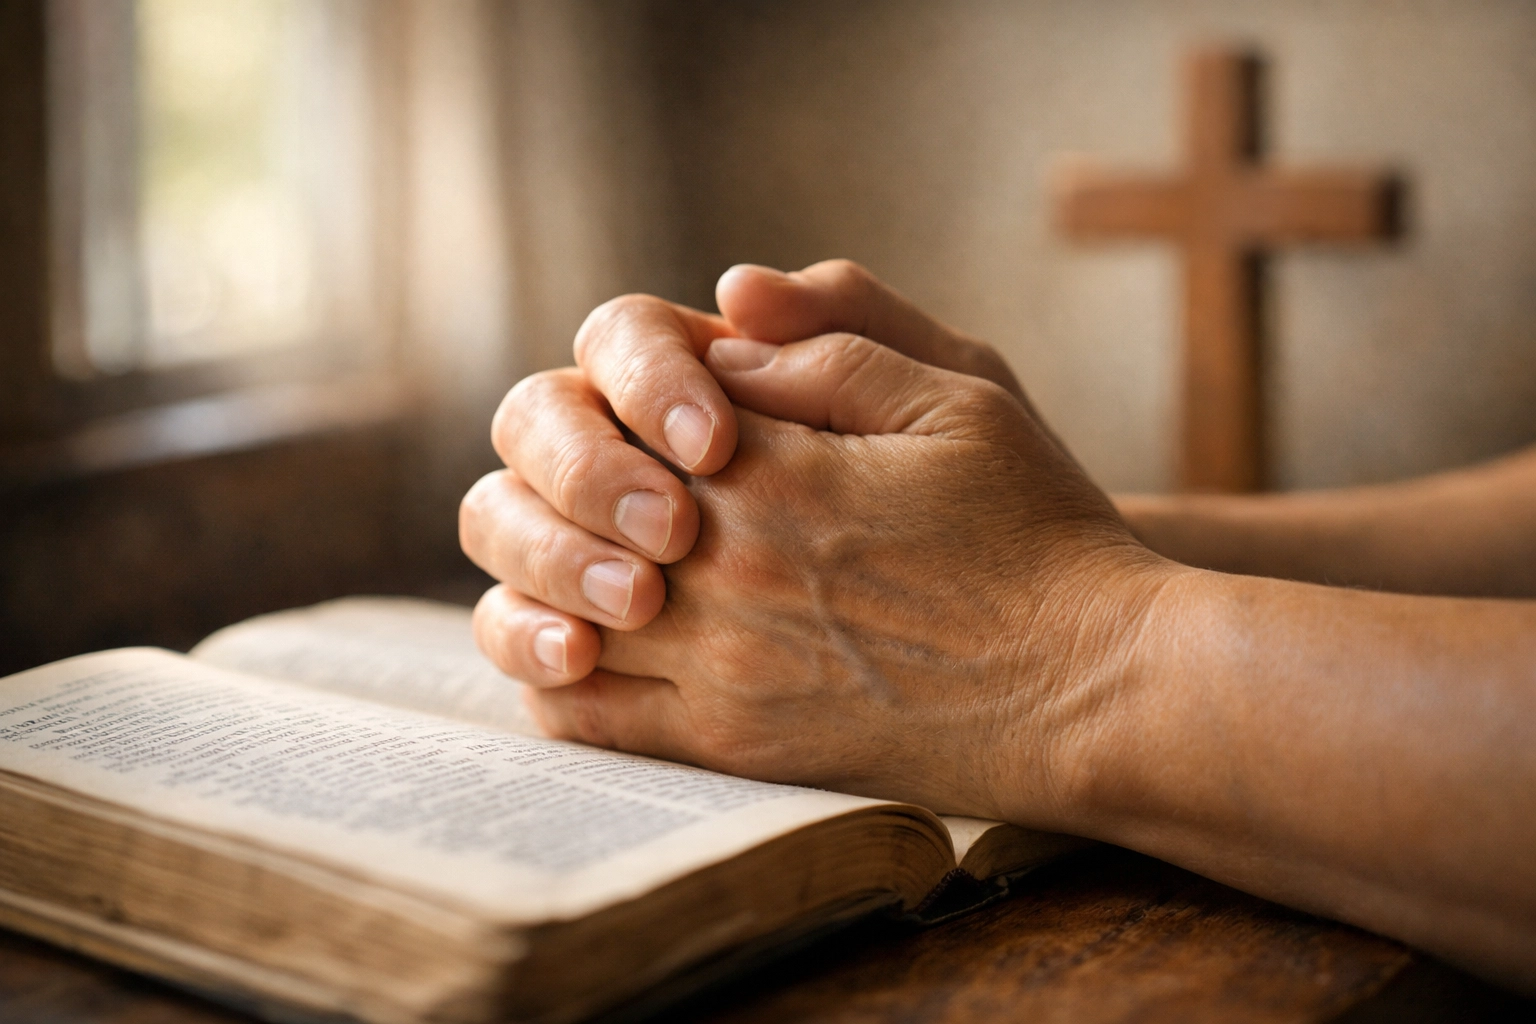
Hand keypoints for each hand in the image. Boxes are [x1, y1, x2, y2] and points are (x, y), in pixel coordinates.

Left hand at [463, 328, 1174, 821]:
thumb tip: (724, 307)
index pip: (627, 402)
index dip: (635, 394)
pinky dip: (553, 671)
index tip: (685, 410)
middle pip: (566, 499)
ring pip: (549, 604)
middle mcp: (726, 564)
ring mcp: (720, 663)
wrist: (1090, 689)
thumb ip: (834, 343)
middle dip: (574, 472)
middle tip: (628, 477)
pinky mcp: (731, 743)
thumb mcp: (962, 394)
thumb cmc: (1038, 533)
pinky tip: (582, 643)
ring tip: (598, 552)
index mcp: (775, 464)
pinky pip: (584, 713)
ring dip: (548, 565)